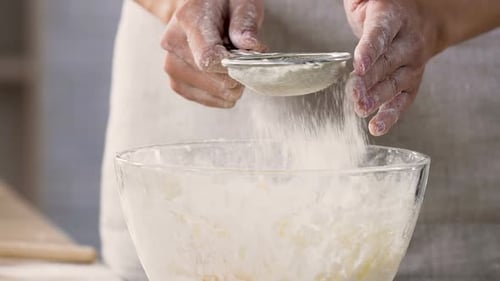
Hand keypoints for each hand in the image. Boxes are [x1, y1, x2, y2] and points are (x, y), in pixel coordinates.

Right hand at [161, 0, 265, 107]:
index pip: (208, 58)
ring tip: (231, 66)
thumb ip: (246, 22)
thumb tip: (250, 46)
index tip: (246, 61)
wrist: (204, 6)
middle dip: (234, 75)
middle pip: (208, 76)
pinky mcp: (175, 78)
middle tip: (242, 60)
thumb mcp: (242, 2)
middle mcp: (173, 42)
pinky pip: (199, 97)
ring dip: (227, 86)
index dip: (232, 67)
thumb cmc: (224, 3)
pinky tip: (226, 82)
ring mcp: (171, 62)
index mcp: (190, 18)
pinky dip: (218, 95)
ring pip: (206, 91)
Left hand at [344, 0, 438, 135]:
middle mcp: (408, 42)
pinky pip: (402, 101)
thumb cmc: (386, 10)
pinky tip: (376, 127)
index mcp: (393, 17)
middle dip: (369, 81)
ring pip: (394, 84)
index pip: (380, 35)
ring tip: (360, 109)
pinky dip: (390, 115)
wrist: (424, 20)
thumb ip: (358, 0)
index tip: (359, 66)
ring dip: (377, 99)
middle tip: (354, 94)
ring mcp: (412, 65)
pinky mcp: (411, 84)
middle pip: (387, 63)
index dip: (369, 51)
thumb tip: (354, 4)